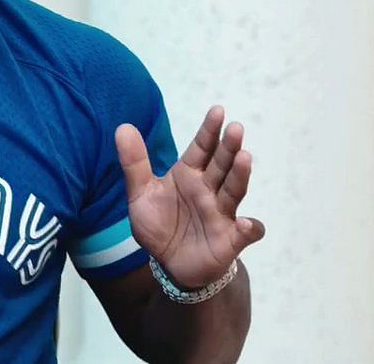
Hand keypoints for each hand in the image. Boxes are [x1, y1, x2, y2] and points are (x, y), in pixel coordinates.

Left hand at [116, 105, 265, 288]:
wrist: (169, 262)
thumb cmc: (160, 224)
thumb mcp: (141, 193)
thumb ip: (134, 163)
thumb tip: (122, 127)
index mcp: (189, 175)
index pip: (201, 148)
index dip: (209, 131)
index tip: (218, 110)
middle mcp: (209, 190)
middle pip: (221, 165)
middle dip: (229, 147)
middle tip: (235, 128)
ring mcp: (222, 214)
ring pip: (234, 191)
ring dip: (240, 175)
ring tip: (244, 157)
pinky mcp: (230, 240)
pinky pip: (246, 233)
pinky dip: (251, 228)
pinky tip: (247, 224)